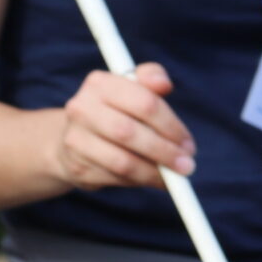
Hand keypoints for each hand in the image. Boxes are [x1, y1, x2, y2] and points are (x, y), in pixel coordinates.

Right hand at [45, 64, 196, 189]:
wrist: (73, 139)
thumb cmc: (114, 111)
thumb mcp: (131, 89)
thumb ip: (150, 80)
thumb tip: (164, 83)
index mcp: (100, 83)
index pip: (144, 103)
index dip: (171, 126)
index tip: (188, 143)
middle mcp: (82, 108)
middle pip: (130, 133)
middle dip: (164, 152)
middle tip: (187, 165)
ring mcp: (76, 139)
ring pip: (123, 161)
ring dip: (154, 172)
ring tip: (173, 178)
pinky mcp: (78, 167)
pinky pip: (115, 179)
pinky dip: (140, 182)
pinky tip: (154, 180)